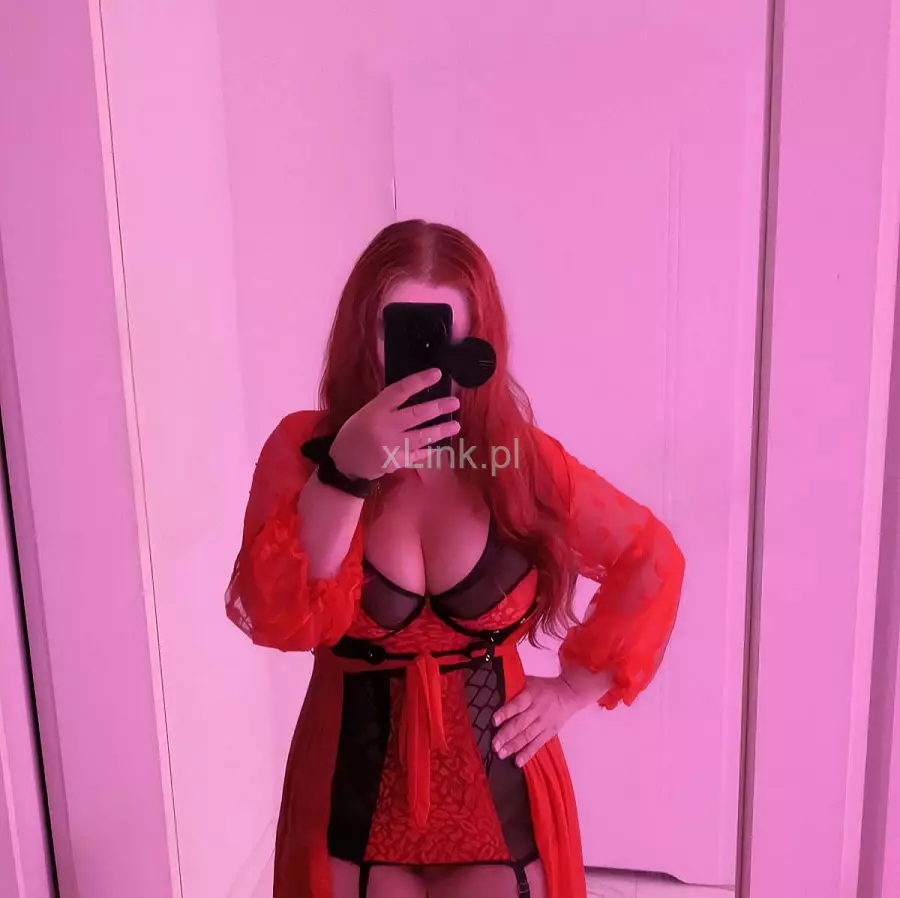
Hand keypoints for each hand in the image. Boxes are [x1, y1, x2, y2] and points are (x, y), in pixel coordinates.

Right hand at [329, 369, 460, 480]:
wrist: (345, 464)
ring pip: (422, 436)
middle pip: (416, 415)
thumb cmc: (355, 434)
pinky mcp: (397, 462)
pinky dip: (430, 449)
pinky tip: (442, 446)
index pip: (400, 391)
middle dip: (438, 408)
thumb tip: (416, 395)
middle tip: (454, 402)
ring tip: (455, 425)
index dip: (419, 381)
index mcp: (375, 411)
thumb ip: (387, 406)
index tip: (436, 374)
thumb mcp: (366, 413)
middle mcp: (384, 427)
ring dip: (441, 430)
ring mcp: (392, 446)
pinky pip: (418, 454)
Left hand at [491, 675, 590, 767]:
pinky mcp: (549, 733)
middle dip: (506, 735)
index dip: (506, 712)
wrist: (568, 694)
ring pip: (527, 736)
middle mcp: (537, 710)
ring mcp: (544, 723)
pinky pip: (537, 744)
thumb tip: (495, 691)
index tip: (494, 721)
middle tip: (494, 744)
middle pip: (520, 723)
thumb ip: (515, 687)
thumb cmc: (544, 687)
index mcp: (531, 695)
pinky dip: (528, 753)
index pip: (517, 705)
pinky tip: (518, 762)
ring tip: (501, 754)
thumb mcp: (530, 681)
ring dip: (514, 746)